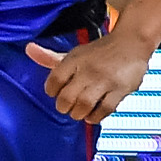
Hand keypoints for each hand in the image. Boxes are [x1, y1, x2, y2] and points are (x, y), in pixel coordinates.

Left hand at [26, 35, 151, 124]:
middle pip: (67, 97)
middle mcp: (89, 69)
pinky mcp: (120, 90)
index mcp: (75, 60)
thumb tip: (28, 49)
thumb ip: (50, 57)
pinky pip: (105, 110)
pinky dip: (96, 117)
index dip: (51, 91)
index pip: (54, 80)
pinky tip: (92, 115)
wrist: (132, 43)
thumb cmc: (100, 52)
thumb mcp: (74, 53)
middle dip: (63, 106)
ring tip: (79, 112)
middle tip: (66, 107)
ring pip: (84, 105)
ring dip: (78, 113)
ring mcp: (105, 80)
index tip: (55, 93)